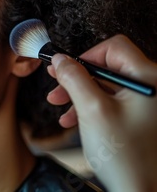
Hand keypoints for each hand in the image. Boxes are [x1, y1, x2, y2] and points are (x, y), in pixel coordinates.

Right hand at [46, 35, 156, 191]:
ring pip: (108, 86)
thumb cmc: (127, 158)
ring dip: (82, 96)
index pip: (113, 47)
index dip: (85, 57)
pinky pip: (115, 102)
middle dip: (78, 79)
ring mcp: (149, 104)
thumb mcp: (91, 110)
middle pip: (108, 67)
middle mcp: (152, 88)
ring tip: (65, 111)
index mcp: (148, 79)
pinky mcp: (143, 117)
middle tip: (59, 88)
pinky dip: (94, 107)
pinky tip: (77, 120)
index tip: (66, 69)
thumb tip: (61, 60)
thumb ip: (74, 78)